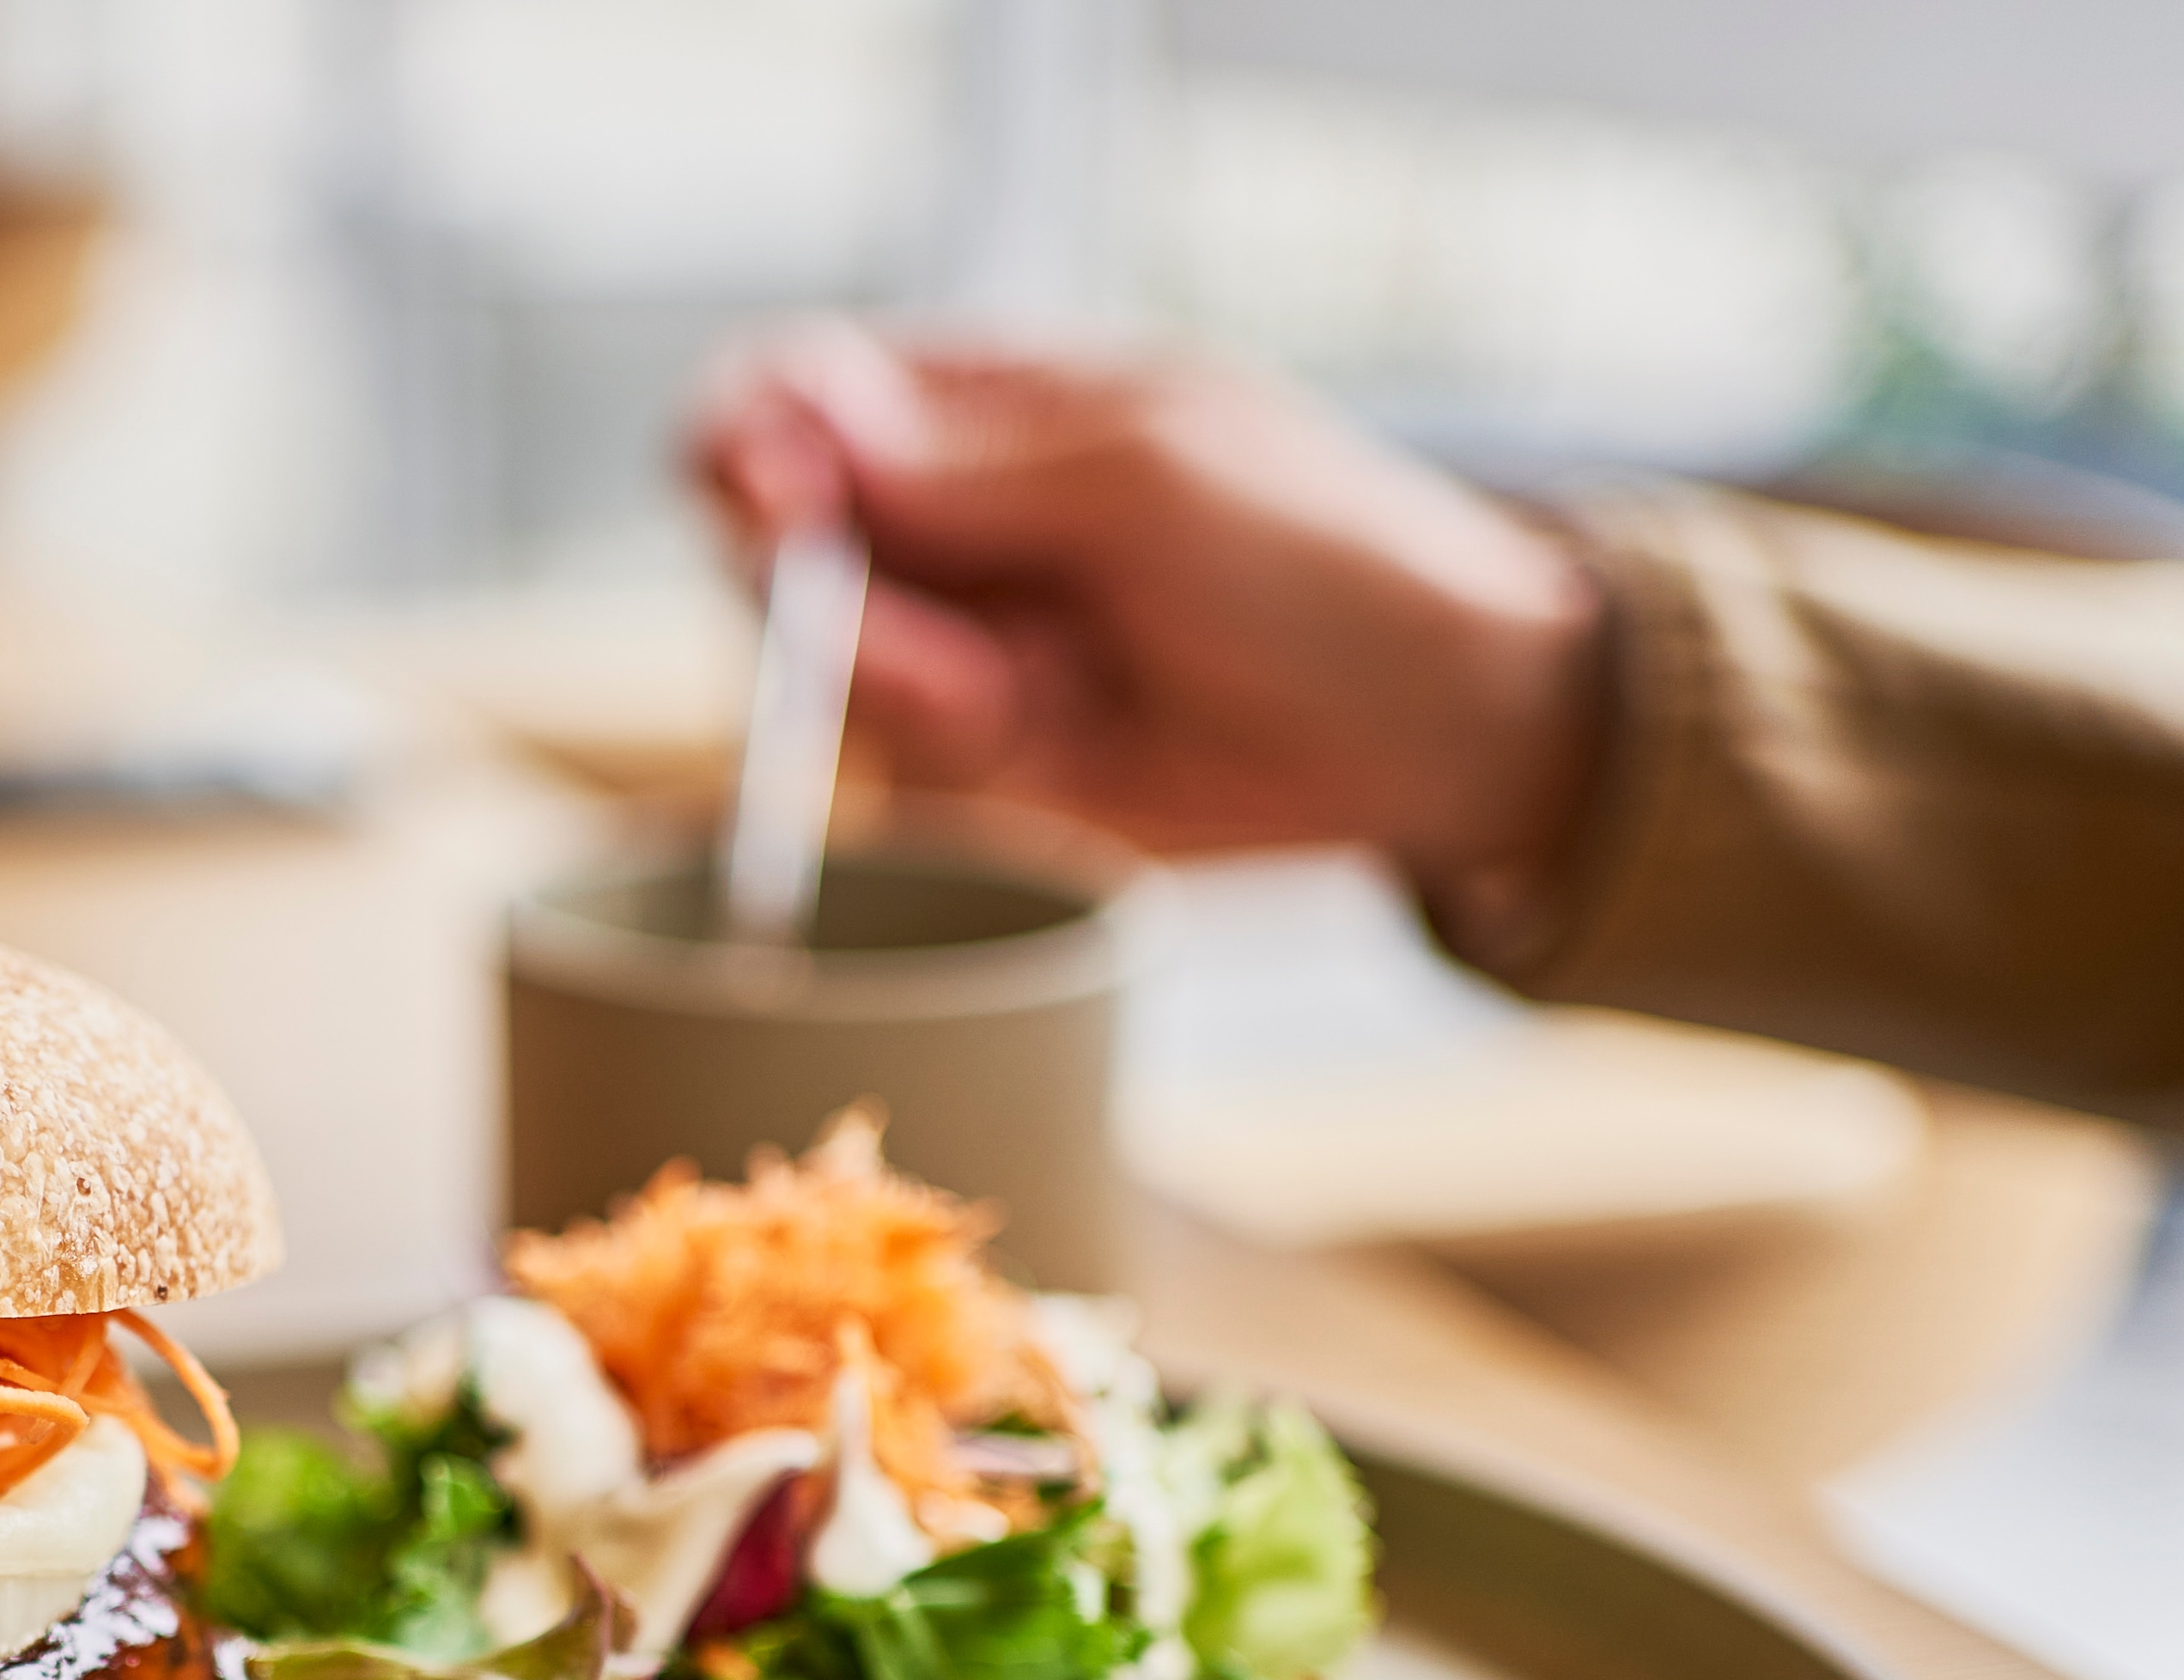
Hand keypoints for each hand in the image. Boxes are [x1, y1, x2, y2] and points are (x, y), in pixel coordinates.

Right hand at [689, 326, 1611, 932]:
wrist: (1438, 731)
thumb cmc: (1326, 559)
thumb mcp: (1150, 479)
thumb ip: (968, 466)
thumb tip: (792, 425)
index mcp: (969, 403)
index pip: (778, 395)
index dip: (745, 445)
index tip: (784, 499)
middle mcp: (940, 519)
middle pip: (764, 550)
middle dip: (827, 610)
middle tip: (946, 663)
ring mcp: (954, 645)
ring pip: (818, 681)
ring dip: (897, 701)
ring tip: (1023, 707)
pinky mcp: (982, 765)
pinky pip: (896, 780)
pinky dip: (953, 776)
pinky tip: (1052, 750)